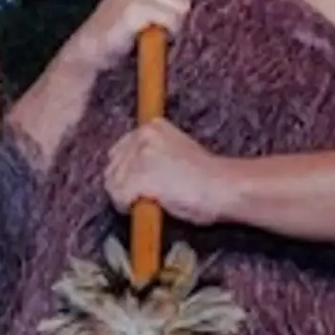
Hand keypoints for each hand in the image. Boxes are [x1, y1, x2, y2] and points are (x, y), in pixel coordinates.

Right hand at [64, 0, 193, 70]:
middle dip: (178, 13)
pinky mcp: (135, 7)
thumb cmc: (119, 27)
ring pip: (180, 6)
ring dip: (175, 25)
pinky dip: (169, 31)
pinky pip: (171, 18)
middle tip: (161, 26)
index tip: (163, 16)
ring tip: (157, 31)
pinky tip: (154, 36)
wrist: (92, 47)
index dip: (178, 3)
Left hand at [103, 116, 229, 223]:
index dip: (125, 172)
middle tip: (142, 198)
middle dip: (122, 185)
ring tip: (148, 203)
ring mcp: (139, 157)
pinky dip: (128, 208)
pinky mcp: (139, 178)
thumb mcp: (176, 151)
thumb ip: (152, 155)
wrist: (223, 186)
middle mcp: (142, 136)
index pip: (119, 151)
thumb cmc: (207, 176)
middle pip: (111, 167)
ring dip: (125, 198)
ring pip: (113, 184)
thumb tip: (132, 172)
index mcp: (151, 126)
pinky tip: (147, 207)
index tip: (138, 184)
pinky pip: (119, 198)